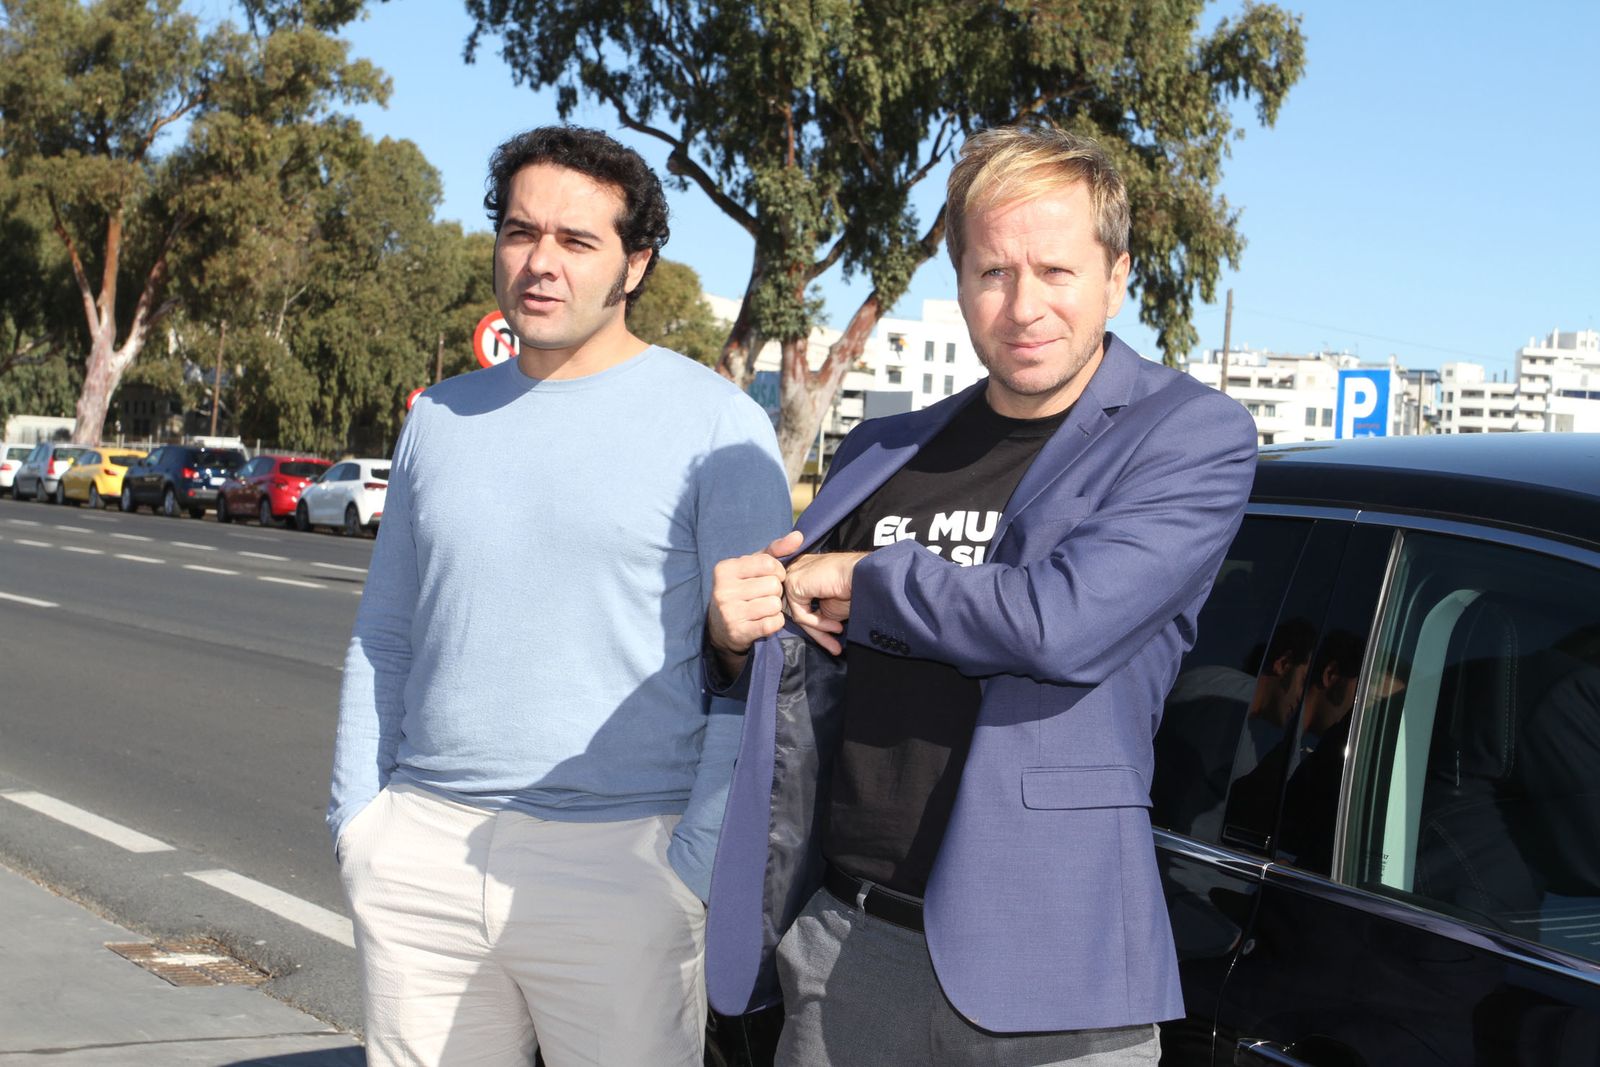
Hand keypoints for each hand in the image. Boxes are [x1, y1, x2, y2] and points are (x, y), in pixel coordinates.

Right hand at [707, 530, 803, 673]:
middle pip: (773, 586)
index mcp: (725, 569)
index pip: (768, 564)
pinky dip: (775, 622)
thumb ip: (775, 550)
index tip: (773, 577)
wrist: (720, 626)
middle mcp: (723, 590)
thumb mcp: (752, 566)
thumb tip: (798, 536)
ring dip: (776, 607)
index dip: (778, 571)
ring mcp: (729, 613)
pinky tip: (765, 620)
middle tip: (767, 595)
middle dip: (776, 591)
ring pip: (774, 605)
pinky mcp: (738, 632)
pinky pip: (773, 623)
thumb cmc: (742, 589)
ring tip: (765, 607)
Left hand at [782, 550, 868, 655]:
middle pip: (800, 609)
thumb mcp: (833, 606)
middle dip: (817, 631)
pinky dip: (818, 624)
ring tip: (839, 636)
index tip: (833, 641)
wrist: (865, 575)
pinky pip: (800, 614)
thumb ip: (819, 614)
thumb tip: (813, 629)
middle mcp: (799, 570)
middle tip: (834, 647)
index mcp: (808, 572)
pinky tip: (837, 626)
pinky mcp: (794, 582)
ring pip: (799, 614)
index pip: (803, 603)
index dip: (817, 624)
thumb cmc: (856, 586)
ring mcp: (794, 574)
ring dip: (820, 631)